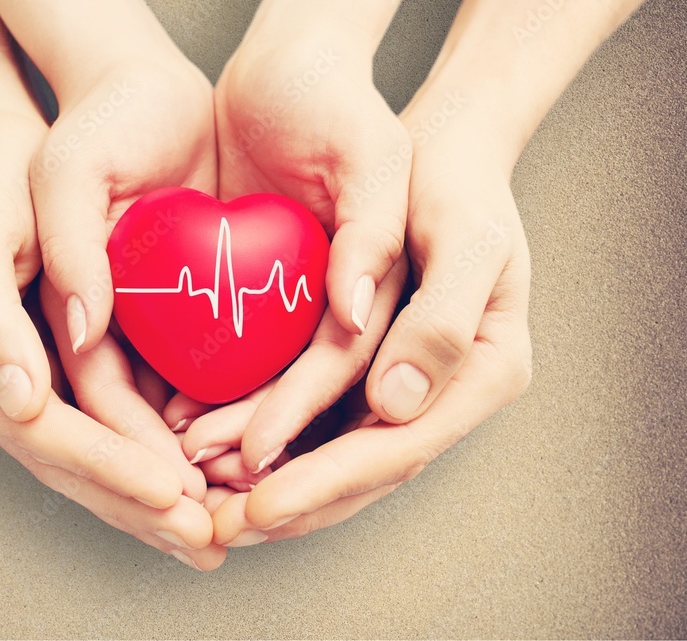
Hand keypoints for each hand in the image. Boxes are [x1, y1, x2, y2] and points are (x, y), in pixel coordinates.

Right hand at [0, 113, 219, 566]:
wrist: (21, 140)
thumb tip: (22, 398)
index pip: (42, 435)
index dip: (108, 468)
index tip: (170, 493)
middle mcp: (6, 379)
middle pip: (75, 462)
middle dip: (141, 505)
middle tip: (206, 540)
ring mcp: (46, 374)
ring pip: (105, 450)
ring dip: (158, 496)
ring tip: (214, 530)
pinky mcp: (85, 355)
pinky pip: (125, 417)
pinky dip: (165, 451)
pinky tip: (208, 474)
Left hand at [194, 99, 532, 545]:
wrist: (441, 155)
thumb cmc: (458, 183)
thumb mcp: (467, 235)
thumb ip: (443, 318)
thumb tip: (396, 405)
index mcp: (484, 371)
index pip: (400, 447)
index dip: (328, 481)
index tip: (260, 504)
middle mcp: (446, 391)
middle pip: (364, 469)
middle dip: (289, 502)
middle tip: (217, 530)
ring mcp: (407, 384)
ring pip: (334, 453)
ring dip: (270, 481)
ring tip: (202, 497)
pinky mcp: (371, 367)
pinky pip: (320, 417)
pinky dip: (269, 438)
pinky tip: (217, 448)